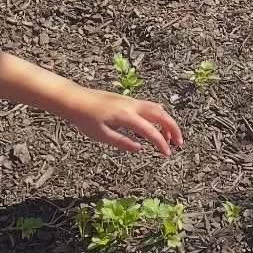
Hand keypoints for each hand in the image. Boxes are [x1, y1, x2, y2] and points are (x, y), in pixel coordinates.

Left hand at [62, 91, 183, 155]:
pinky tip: (157, 124)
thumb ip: (122, 142)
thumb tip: (140, 148)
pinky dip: (158, 115)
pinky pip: (148, 106)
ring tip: (169, 137)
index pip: (150, 131)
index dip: (161, 143)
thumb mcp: (101, 136)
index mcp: (126, 116)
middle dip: (172, 129)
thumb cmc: (84, 118)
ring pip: (156, 108)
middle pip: (160, 115)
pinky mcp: (127, 100)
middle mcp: (132, 106)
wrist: (73, 99)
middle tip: (178, 143)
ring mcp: (130, 101)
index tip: (167, 154)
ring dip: (166, 121)